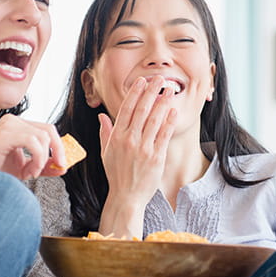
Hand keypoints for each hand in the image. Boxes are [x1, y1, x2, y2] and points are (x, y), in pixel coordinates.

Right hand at [0, 114, 65, 179]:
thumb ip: (43, 166)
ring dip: (42, 159)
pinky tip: (28, 171)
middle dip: (57, 150)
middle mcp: (14, 121)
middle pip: (48, 129)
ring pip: (42, 136)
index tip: (62, 164)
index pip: (46, 130)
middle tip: (58, 166)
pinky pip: (32, 141)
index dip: (58, 146)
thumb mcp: (25, 169)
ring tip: (31, 173)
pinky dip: (37, 158)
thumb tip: (63, 167)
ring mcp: (9, 125)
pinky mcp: (5, 133)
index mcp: (18, 126)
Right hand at [98, 76, 176, 234]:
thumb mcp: (105, 153)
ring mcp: (143, 148)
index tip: (141, 81)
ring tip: (169, 90)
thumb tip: (102, 116)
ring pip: (154, 119)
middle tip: (159, 79)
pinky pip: (164, 135)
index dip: (135, 93)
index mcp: (117, 137)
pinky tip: (173, 110)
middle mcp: (129, 140)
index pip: (126, 109)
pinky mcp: (156, 157)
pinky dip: (169, 121)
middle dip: (151, 91)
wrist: (126, 197)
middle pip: (142, 110)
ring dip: (163, 102)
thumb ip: (105, 133)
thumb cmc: (116, 175)